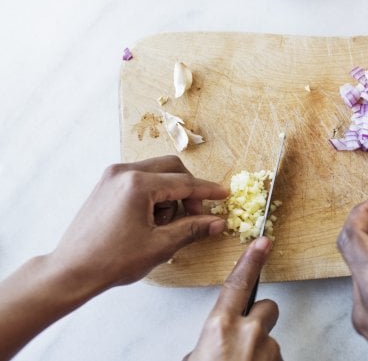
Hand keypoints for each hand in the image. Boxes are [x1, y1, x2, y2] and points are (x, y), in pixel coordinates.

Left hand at [48, 155, 228, 291]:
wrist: (72, 271)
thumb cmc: (113, 260)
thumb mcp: (160, 246)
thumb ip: (193, 229)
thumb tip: (218, 222)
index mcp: (138, 184)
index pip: (184, 183)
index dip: (207, 191)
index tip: (224, 196)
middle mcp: (124, 172)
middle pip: (172, 168)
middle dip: (189, 190)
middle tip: (196, 215)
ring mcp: (112, 177)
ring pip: (156, 173)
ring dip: (170, 193)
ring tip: (166, 224)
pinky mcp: (105, 185)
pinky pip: (140, 179)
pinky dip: (154, 194)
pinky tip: (151, 219)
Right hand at [185, 237, 281, 360]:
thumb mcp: (194, 360)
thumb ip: (206, 342)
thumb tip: (209, 344)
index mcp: (221, 328)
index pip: (238, 284)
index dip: (250, 262)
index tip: (262, 244)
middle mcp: (249, 334)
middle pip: (267, 307)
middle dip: (259, 318)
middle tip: (245, 339)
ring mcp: (269, 349)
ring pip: (269, 337)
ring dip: (259, 348)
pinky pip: (274, 356)